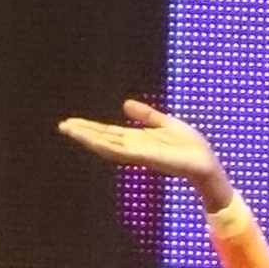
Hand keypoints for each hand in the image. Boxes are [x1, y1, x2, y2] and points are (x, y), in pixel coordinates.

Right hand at [57, 99, 231, 209]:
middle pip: (103, 139)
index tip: (72, 122)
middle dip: (83, 132)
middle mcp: (134, 148)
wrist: (206, 163)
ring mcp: (138, 154)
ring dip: (88, 138)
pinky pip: (123, 151)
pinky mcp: (146, 158)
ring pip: (107, 145)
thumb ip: (146, 115)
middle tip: (63, 125)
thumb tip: (124, 104)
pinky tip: (94, 141)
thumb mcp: (166, 123)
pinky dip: (107, 146)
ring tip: (70, 129)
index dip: (90, 128)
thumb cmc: (190, 147)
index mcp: (138, 140)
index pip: (108, 132)